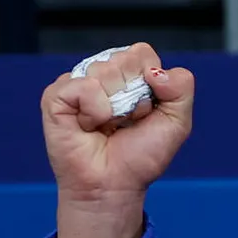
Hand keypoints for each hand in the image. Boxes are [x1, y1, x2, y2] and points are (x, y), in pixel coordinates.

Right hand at [41, 42, 195, 210]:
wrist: (114, 185)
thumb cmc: (141, 156)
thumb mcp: (177, 121)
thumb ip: (181, 87)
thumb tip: (155, 71)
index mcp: (128, 74)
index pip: (142, 53)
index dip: (151, 84)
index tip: (145, 111)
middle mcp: (102, 74)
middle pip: (125, 58)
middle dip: (134, 95)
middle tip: (125, 120)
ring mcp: (78, 83)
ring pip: (105, 69)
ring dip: (115, 106)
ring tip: (107, 124)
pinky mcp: (56, 97)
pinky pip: (83, 85)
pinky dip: (94, 111)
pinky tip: (89, 126)